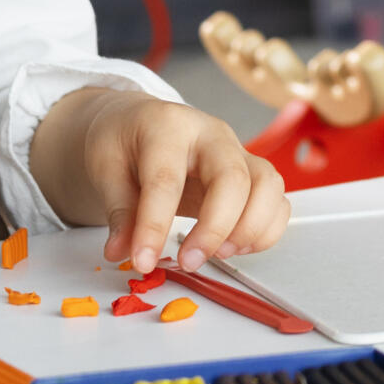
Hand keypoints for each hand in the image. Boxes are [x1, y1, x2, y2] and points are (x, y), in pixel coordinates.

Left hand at [74, 91, 289, 274]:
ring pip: (267, 185)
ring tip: (218, 254)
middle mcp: (212, 135)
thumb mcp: (106, 167)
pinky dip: (266, 230)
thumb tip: (122, 252)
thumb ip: (119, 211)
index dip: (155, 225)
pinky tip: (236, 247)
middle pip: (233, 178)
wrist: (141, 122)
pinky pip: (277, 201)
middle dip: (215, 228)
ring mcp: (238, 152)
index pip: (167, 179)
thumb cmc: (125, 140)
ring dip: (250, 229)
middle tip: (189, 261)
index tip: (143, 260)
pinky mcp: (252, 173)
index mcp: (169, 127)